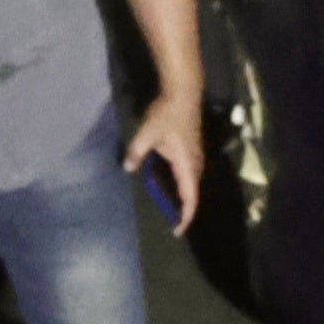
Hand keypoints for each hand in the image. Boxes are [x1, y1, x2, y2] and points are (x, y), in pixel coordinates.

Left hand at [122, 86, 201, 234]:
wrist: (183, 92)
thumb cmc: (167, 114)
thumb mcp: (147, 134)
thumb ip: (137, 153)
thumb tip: (128, 168)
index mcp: (187, 165)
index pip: (190, 198)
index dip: (185, 217)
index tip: (177, 230)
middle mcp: (195, 164)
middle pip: (192, 193)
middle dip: (183, 209)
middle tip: (170, 222)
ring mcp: (196, 155)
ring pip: (191, 183)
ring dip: (183, 197)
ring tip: (170, 207)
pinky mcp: (192, 149)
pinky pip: (188, 173)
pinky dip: (181, 184)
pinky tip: (168, 182)